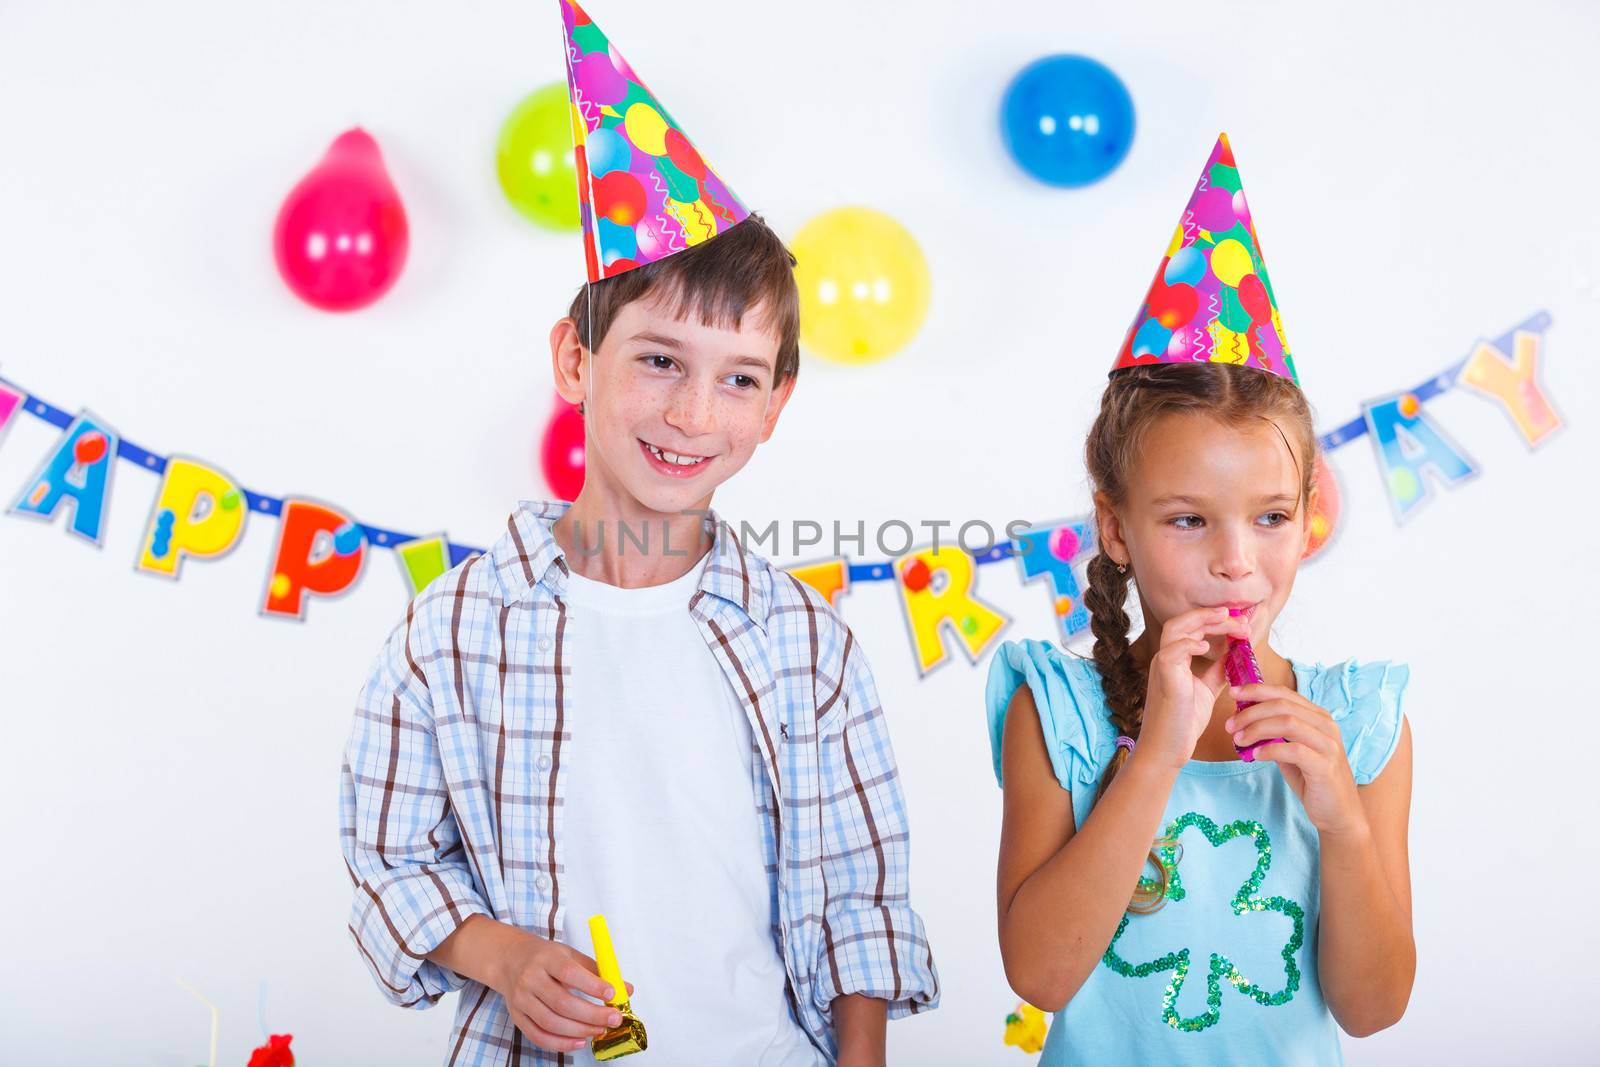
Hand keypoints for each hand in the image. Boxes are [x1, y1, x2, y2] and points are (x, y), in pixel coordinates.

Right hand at [494, 929, 634, 1053]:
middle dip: (591, 1014)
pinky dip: (560, 1043)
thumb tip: (626, 990)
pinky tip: (580, 1041)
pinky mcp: (517, 1017)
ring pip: (550, 1022)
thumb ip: (598, 972)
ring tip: (600, 1030)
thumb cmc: (546, 958)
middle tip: (613, 1019)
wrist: (511, 960)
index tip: (612, 994)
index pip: (569, 973)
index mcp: (547, 958)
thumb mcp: (570, 955)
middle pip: (561, 1002)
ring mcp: (521, 1000)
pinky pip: (538, 1036)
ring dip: (579, 1030)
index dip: (592, 985)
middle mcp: (531, 979)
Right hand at [1135, 606, 1249, 771]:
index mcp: (1176, 660)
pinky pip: (1172, 651)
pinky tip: (1207, 647)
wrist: (1167, 749)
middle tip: (1240, 619)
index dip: (1215, 621)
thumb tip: (1235, 654)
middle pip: (1183, 622)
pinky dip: (1189, 644)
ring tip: (1227, 622)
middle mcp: (1166, 659)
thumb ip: (1218, 671)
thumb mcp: (1207, 690)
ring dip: (1203, 621)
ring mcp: (1162, 667)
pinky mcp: (1164, 678)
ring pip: (1175, 629)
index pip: (1192, 628)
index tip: (1241, 622)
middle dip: (1212, 616)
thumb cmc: (1183, 722)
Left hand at [1226, 684, 1366, 836]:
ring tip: (1239, 740)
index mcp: (1318, 716)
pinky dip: (1270, 749)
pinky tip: (1255, 755)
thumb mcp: (1290, 750)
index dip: (1256, 690)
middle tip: (1230, 726)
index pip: (1284, 694)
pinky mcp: (1326, 765)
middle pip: (1283, 705)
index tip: (1232, 694)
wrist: (1339, 813)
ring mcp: (1328, 744)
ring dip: (1257, 729)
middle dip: (1250, 712)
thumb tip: (1244, 720)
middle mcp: (1326, 725)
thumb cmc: (1312, 779)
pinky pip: (1294, 750)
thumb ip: (1275, 734)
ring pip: (1288, 723)